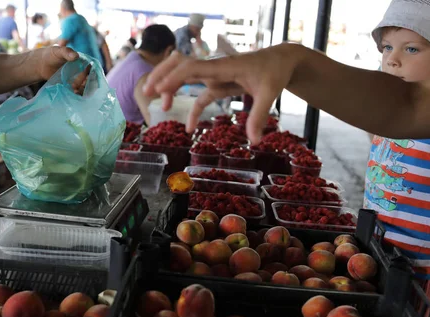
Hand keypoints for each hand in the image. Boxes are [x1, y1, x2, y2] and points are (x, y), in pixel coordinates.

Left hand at [33, 45, 88, 93]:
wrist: (42, 64)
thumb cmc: (51, 55)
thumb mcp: (58, 51)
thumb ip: (66, 52)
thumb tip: (76, 56)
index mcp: (82, 62)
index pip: (92, 69)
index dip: (92, 74)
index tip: (86, 77)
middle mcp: (82, 71)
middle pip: (89, 80)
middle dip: (86, 84)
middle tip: (78, 84)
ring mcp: (77, 80)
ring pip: (85, 87)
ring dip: (83, 90)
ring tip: (75, 91)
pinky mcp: (72, 86)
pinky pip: (77, 91)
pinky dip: (78, 93)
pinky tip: (73, 93)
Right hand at [143, 44, 297, 143]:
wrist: (281, 61)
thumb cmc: (275, 73)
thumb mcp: (269, 93)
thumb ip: (258, 116)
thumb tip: (254, 142)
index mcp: (223, 65)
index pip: (192, 66)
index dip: (173, 77)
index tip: (159, 89)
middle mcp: (214, 67)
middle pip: (180, 64)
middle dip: (162, 75)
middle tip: (148, 93)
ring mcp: (215, 76)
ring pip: (185, 76)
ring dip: (170, 87)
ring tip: (160, 106)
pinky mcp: (219, 84)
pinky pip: (200, 96)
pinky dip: (193, 110)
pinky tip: (190, 129)